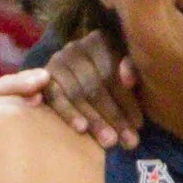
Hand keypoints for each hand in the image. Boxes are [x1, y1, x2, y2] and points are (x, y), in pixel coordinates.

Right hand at [40, 31, 145, 147]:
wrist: (89, 84)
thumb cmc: (119, 83)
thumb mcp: (131, 77)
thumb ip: (133, 72)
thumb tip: (129, 80)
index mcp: (103, 41)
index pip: (113, 74)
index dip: (127, 102)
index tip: (139, 125)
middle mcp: (78, 46)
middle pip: (95, 85)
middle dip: (114, 116)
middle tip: (129, 141)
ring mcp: (58, 60)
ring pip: (77, 93)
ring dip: (95, 119)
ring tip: (110, 142)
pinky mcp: (43, 76)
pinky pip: (54, 96)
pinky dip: (68, 113)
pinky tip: (81, 128)